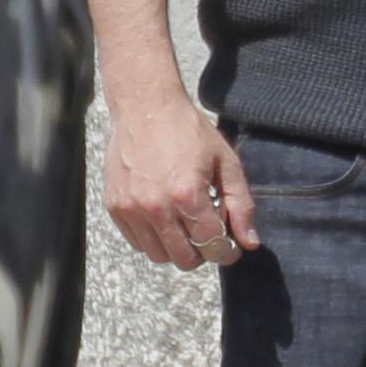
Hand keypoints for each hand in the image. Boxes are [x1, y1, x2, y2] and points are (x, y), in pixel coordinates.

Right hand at [103, 90, 258, 269]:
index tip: (231, 247)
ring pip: (159, 255)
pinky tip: (166, 220)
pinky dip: (154, 239)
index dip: (227, 251)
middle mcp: (156, 206)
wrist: (145, 108)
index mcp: (187, 195)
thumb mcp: (227, 163)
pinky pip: (137, 242)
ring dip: (177, 250)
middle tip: (209, 237)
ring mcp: (131, 208)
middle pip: (184, 258)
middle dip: (203, 253)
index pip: (211, 244)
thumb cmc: (190, 133)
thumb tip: (250, 242)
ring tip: (187, 228)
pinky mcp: (115, 206)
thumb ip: (241, 205)